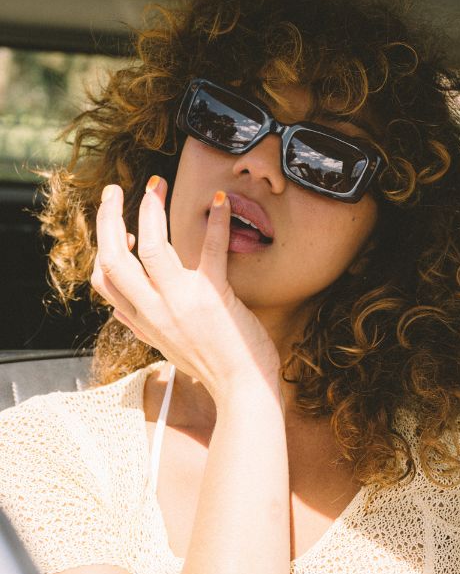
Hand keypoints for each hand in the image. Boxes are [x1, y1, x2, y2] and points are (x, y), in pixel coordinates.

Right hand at [91, 177, 282, 403]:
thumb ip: (145, 326)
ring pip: (151, 247)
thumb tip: (123, 312)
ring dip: (150, 209)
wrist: (242, 390)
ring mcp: (180, 302)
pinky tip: (221, 200)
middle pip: (114, 258)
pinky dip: (216, 221)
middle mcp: (154, 311)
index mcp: (143, 322)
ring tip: (155, 183)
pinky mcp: (212, 295)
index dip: (105, 251)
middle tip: (113, 191)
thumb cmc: (212, 366)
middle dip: (107, 218)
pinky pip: (210, 249)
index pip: (104, 282)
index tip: (119, 233)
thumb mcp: (165, 348)